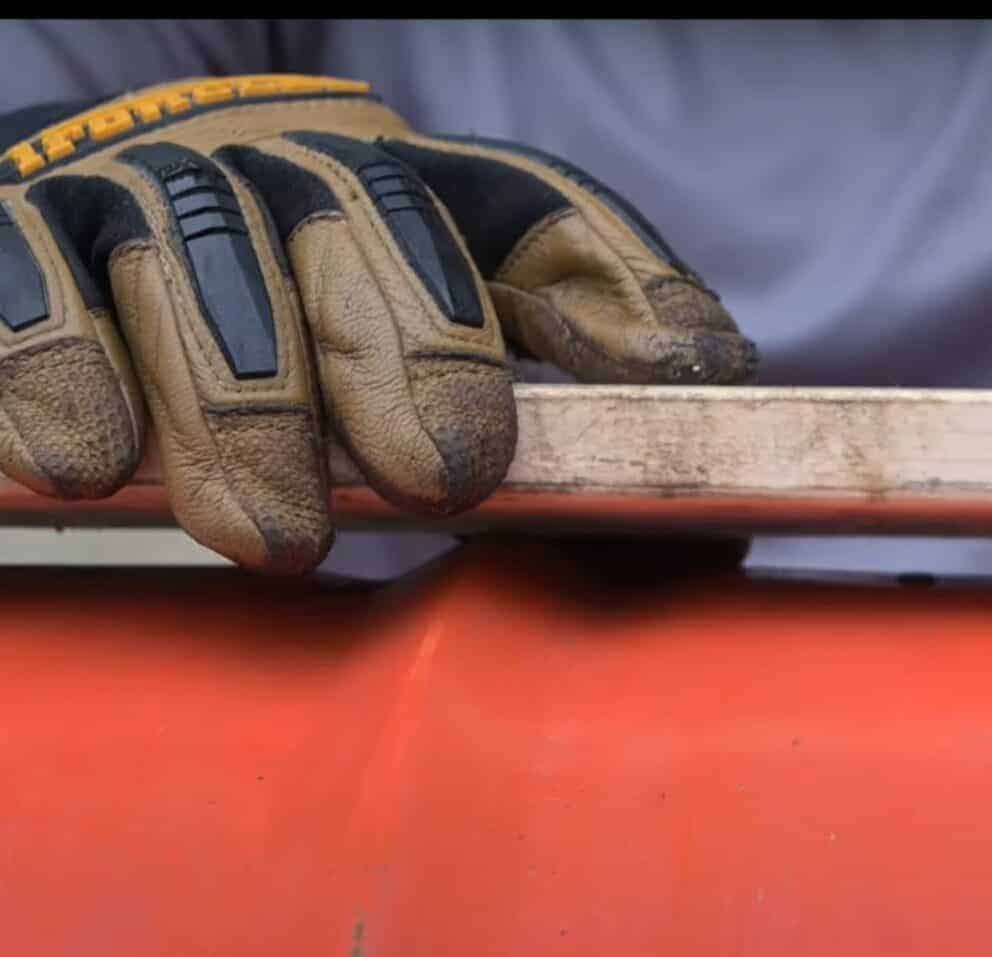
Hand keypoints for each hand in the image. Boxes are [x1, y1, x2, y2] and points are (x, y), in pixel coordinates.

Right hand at [0, 74, 754, 573]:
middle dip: (384, 364)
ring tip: (270, 535)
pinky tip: (76, 465)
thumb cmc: (343, 287)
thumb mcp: (488, 289)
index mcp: (411, 190)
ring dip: (226, 403)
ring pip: (183, 268)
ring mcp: (141, 200)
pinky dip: (42, 365)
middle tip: (429, 489)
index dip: (496, 323)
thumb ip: (597, 323)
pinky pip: (16, 283)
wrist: (143, 195)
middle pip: (338, 241)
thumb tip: (711, 366)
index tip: (488, 452)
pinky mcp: (18, 235)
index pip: (489, 220)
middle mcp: (277, 175)